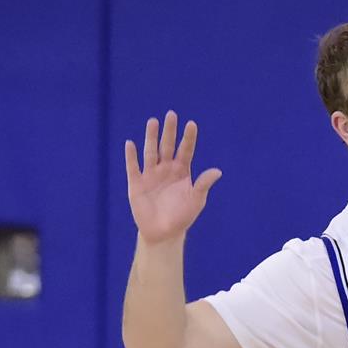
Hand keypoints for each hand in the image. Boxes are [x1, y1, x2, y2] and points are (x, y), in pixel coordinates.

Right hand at [126, 111, 221, 240]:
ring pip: (151, 152)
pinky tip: (130, 144)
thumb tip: (218, 171)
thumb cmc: (182, 216)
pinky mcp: (137, 183)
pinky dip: (131, 156)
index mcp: (181, 171)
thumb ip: (203, 184)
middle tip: (172, 114)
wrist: (163, 233)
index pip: (186, 150)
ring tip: (153, 122)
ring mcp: (151, 174)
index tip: (191, 124)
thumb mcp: (196, 200)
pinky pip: (133, 167)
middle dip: (169, 131)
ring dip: (151, 137)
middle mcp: (166, 168)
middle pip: (167, 146)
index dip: (188, 138)